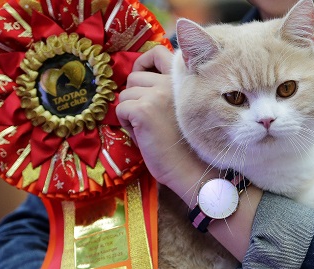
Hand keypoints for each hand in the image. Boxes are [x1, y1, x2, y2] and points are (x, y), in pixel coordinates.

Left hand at [116, 45, 203, 194]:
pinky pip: (121, 109)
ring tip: (146, 129)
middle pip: (135, 77)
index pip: (158, 52)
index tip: (142, 81)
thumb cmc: (187, 145)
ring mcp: (157, 94)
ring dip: (129, 111)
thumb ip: (166, 92)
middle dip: (134, 96)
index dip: (143, 63)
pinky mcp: (144, 110)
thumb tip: (137, 83)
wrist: (191, 170)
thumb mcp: (182, 109)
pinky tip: (142, 136)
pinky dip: (125, 123)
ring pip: (125, 93)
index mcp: (183, 80)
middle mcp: (171, 82)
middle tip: (145, 117)